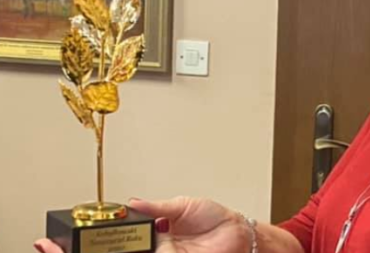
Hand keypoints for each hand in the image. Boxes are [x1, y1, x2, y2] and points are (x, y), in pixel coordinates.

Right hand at [34, 197, 251, 252]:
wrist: (239, 233)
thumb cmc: (217, 219)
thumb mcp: (182, 205)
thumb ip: (155, 206)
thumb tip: (131, 202)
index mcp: (152, 234)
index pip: (112, 239)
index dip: (88, 240)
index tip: (60, 237)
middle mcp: (153, 250)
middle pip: (111, 252)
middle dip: (78, 250)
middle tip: (49, 247)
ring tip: (65, 250)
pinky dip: (127, 252)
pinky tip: (123, 249)